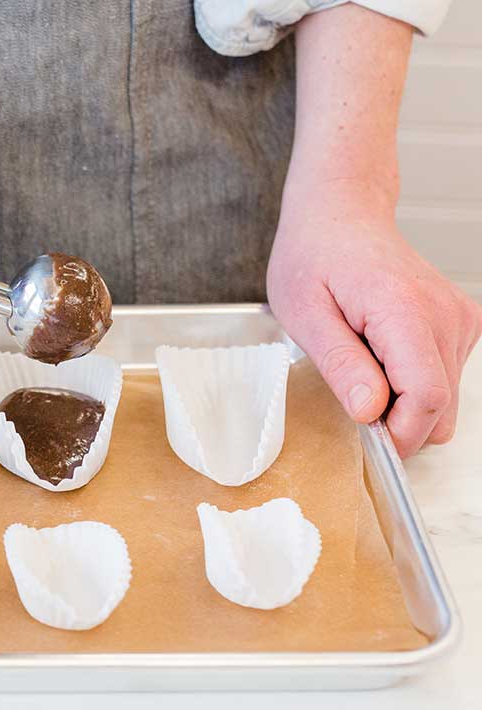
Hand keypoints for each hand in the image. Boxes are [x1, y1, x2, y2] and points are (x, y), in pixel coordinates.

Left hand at [268, 182, 481, 456]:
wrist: (341, 214)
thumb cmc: (314, 257)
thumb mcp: (304, 314)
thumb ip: (340, 365)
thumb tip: (370, 412)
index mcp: (405, 310)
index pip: (426, 397)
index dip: (398, 433)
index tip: (364, 438)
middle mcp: (446, 314)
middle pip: (440, 406)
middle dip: (398, 421)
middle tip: (351, 395)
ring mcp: (461, 319)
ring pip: (444, 398)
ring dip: (402, 400)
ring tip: (361, 361)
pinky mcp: (461, 324)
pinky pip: (443, 378)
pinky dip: (410, 382)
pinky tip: (379, 352)